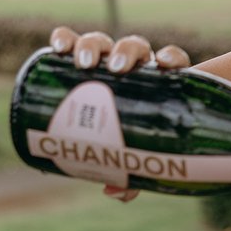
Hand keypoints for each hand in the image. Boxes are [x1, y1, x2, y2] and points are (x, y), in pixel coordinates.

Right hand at [48, 26, 189, 199]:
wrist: (126, 131)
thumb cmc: (134, 143)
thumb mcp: (138, 157)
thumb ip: (133, 174)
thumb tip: (114, 192)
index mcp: (159, 83)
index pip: (172, 61)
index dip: (170, 58)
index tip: (165, 65)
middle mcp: (135, 68)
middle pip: (133, 47)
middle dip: (124, 52)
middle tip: (116, 69)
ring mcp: (106, 61)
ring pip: (102, 42)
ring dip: (92, 46)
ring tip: (84, 63)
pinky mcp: (81, 60)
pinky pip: (71, 42)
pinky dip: (64, 39)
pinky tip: (58, 46)